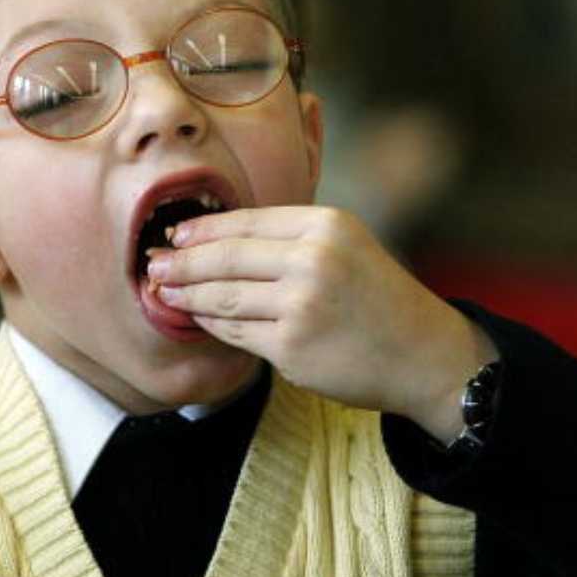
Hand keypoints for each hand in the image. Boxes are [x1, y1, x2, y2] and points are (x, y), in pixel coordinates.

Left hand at [146, 206, 496, 440]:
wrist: (424, 354)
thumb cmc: (377, 299)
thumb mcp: (345, 246)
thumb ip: (289, 237)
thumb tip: (213, 238)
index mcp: (325, 226)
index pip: (245, 222)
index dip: (201, 230)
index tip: (174, 235)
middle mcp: (313, 260)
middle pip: (225, 258)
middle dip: (180, 262)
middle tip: (152, 264)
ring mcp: (301, 305)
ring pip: (221, 297)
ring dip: (185, 295)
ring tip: (162, 291)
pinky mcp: (291, 347)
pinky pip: (234, 332)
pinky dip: (210, 324)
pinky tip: (197, 318)